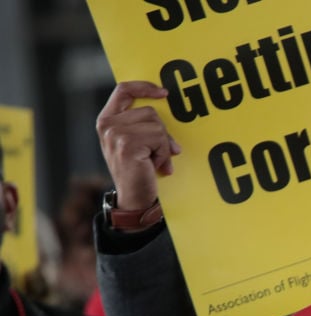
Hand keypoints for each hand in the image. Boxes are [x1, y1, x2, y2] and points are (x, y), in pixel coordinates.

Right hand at [95, 81, 181, 211]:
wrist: (134, 198)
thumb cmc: (139, 170)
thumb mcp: (137, 143)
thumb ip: (143, 124)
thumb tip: (167, 108)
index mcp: (107, 120)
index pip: (123, 90)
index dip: (144, 87)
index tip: (163, 92)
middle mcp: (107, 124)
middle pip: (149, 111)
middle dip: (162, 133)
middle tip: (159, 153)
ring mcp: (115, 134)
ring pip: (157, 125)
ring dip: (163, 146)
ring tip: (155, 161)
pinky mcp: (127, 144)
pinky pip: (159, 139)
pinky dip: (164, 153)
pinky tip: (156, 166)